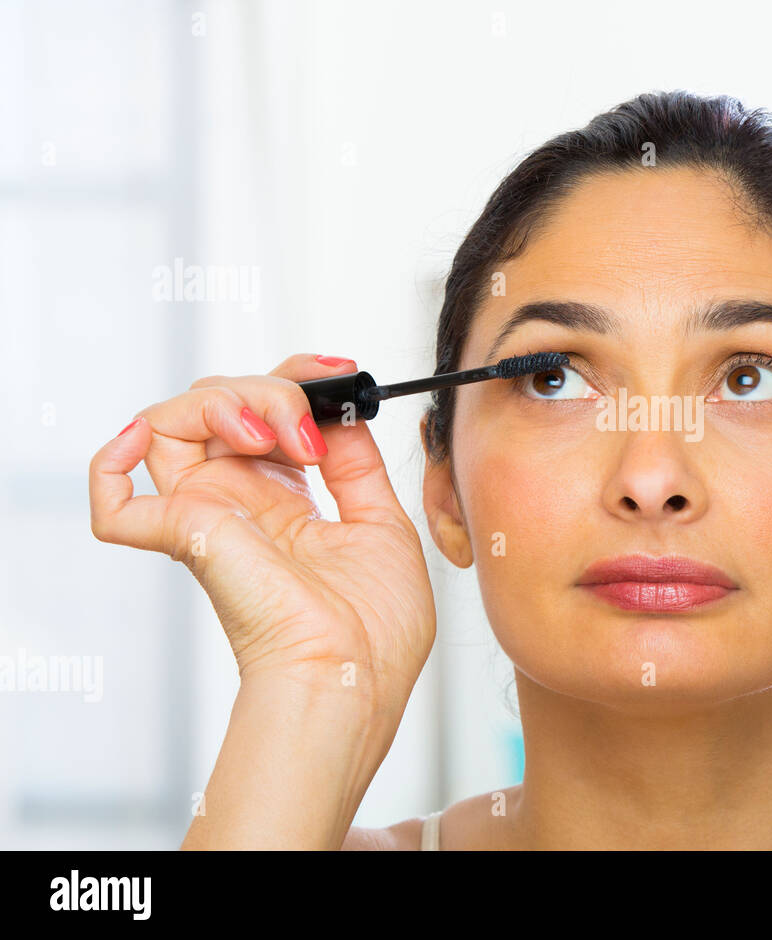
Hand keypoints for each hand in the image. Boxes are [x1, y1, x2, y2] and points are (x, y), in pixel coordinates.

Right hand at [89, 353, 436, 721]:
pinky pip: (112, 498)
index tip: (341, 372)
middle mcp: (240, 504)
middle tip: (312, 425)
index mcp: (285, 503)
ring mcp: (208, 517)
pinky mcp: (183, 536)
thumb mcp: (382, 524)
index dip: (298, 380)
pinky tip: (147, 438)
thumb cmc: (373, 629)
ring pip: (176, 421)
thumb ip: (359, 467)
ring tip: (277, 436)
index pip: (268, 415)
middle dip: (272, 386)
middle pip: (222, 406)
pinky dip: (111, 460)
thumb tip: (344, 415)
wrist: (352, 677)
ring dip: (228, 401)